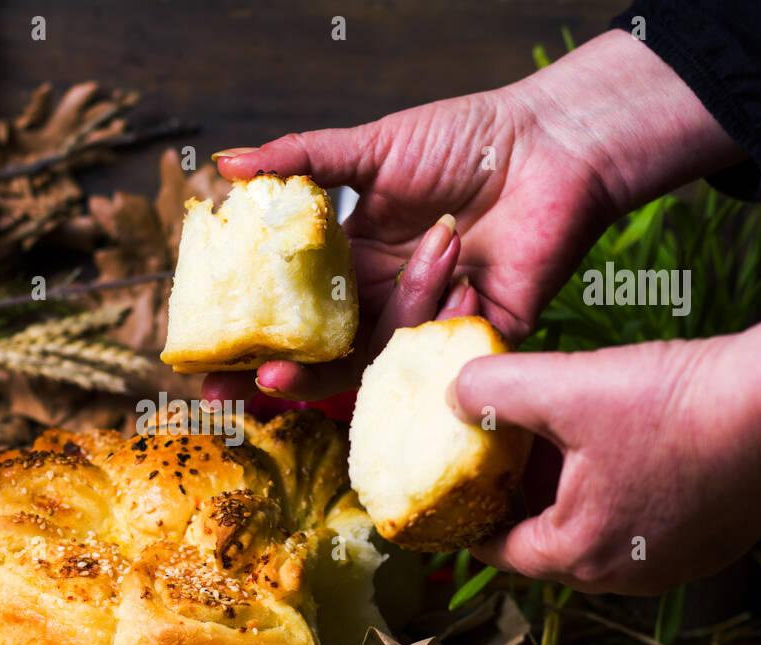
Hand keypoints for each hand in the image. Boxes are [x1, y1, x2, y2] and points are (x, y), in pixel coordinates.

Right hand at [203, 85, 605, 402]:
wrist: (552, 145)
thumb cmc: (467, 139)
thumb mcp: (374, 146)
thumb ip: (302, 160)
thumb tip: (224, 165)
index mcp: (355, 261)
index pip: (294, 312)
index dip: (256, 340)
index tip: (208, 363)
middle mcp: (386, 298)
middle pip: (326, 354)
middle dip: (286, 377)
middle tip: (248, 388)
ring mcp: (428, 321)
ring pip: (381, 353)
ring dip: (395, 311)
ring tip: (437, 247)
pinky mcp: (476, 337)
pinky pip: (442, 352)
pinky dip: (448, 313)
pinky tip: (468, 272)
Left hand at [453, 285, 760, 593]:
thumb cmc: (678, 407)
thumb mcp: (563, 387)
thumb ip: (493, 391)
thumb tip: (454, 394)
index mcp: (580, 554)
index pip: (500, 551)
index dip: (471, 518)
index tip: (456, 493)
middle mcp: (627, 573)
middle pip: (548, 543)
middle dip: (521, 499)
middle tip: (503, 455)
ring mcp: (677, 561)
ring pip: (597, 530)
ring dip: (570, 492)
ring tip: (559, 437)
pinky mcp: (714, 537)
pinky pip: (644, 521)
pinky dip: (617, 490)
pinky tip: (621, 441)